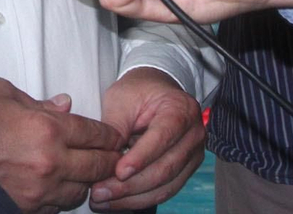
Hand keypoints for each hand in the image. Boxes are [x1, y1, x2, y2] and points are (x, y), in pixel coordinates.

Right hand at [0, 76, 123, 212]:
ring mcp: (37, 191)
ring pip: (80, 192)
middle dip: (109, 161)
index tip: (115, 138)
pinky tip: (55, 187)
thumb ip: (40, 102)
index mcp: (47, 129)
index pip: (96, 134)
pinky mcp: (24, 209)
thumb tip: (65, 106)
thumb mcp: (4, 93)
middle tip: (114, 158)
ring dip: (85, 182)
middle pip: (98, 167)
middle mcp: (49, 163)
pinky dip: (60, 198)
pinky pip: (56, 208)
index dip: (110, 136)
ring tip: (83, 173)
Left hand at [91, 70, 204, 209]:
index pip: (163, 137)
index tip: (118, 172)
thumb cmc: (137, 92)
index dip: (141, 157)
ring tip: (103, 199)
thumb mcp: (120, 99)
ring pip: (164, 186)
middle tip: (99, 191)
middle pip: (165, 168)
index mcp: (181, 109)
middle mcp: (193, 134)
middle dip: (130, 184)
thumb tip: (106, 161)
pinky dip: (139, 199)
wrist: (155, 91)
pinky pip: (164, 191)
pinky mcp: (184, 171)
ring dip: (132, 197)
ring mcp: (192, 155)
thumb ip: (115, 128)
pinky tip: (117, 200)